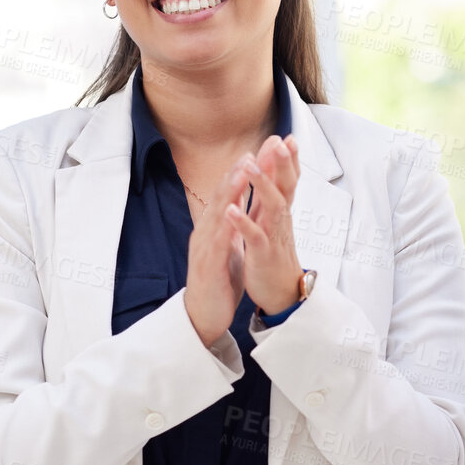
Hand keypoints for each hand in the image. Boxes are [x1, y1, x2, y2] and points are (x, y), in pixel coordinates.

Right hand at [183, 156, 254, 345]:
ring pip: (217, 212)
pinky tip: (233, 212)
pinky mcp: (208, 265)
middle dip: (237, 171)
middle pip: (222, 195)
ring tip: (242, 169)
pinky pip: (216, 243)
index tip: (260, 151)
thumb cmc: (219, 279)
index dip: (244, 171)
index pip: (230, 192)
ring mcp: (205, 247)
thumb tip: (239, 201)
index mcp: (216, 226)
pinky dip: (225, 226)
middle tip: (252, 149)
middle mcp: (207, 231)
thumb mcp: (230, 245)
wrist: (204, 315)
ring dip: (230, 190)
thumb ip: (232, 223)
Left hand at [227, 134, 305, 314]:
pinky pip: (254, 237)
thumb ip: (271, 196)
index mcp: (279, 211)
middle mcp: (280, 219)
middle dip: (282, 163)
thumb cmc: (274, 254)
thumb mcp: (273, 221)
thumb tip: (273, 170)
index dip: (288, 159)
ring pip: (273, 207)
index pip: (287, 180)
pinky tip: (231, 210)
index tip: (286, 136)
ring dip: (262, 185)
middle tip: (279, 141)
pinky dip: (243, 223)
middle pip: (285, 186)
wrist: (280, 291)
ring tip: (249, 166)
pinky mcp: (262, 254)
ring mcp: (273, 236)